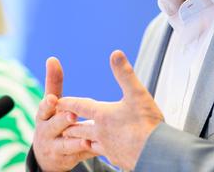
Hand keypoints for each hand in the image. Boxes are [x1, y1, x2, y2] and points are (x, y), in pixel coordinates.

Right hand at [33, 57, 97, 170]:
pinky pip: (77, 155)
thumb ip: (53, 82)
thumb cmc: (51, 119)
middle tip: (71, 115)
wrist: (47, 153)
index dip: (48, 104)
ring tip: (85, 137)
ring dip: (74, 140)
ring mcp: (55, 146)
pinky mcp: (66, 159)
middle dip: (62, 120)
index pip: (44, 108)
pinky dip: (84, 151)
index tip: (52, 99)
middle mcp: (46, 131)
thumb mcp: (51, 103)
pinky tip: (94, 148)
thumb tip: (52, 58)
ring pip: (65, 143)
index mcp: (43, 115)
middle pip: (54, 125)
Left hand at [59, 50, 163, 169]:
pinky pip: (103, 154)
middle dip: (69, 124)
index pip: (78, 106)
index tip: (55, 101)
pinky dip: (98, 151)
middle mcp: (100, 133)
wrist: (158, 156)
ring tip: (74, 138)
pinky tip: (103, 151)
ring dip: (80, 139)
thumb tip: (115, 53)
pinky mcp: (118, 160)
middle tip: (61, 123)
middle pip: (78, 128)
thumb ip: (125, 74)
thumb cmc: (148, 124)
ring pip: (88, 143)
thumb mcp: (137, 94)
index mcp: (102, 115)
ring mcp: (108, 148)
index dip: (66, 102)